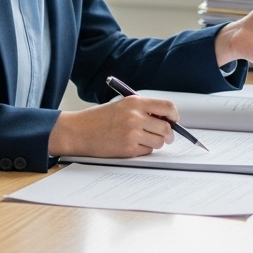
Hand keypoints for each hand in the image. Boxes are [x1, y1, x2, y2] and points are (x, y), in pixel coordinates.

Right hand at [48, 95, 176, 156]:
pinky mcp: (127, 148)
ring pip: (159, 141)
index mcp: (135, 102)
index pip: (167, 106)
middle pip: (166, 127)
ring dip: (156, 142)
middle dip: (168, 133)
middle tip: (165, 135)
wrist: (78, 131)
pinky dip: (144, 149)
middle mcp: (135, 116)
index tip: (174, 120)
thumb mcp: (122, 105)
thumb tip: (166, 119)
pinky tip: (133, 145)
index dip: (174, 115)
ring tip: (145, 139)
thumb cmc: (98, 118)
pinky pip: (147, 151)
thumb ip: (143, 109)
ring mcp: (132, 133)